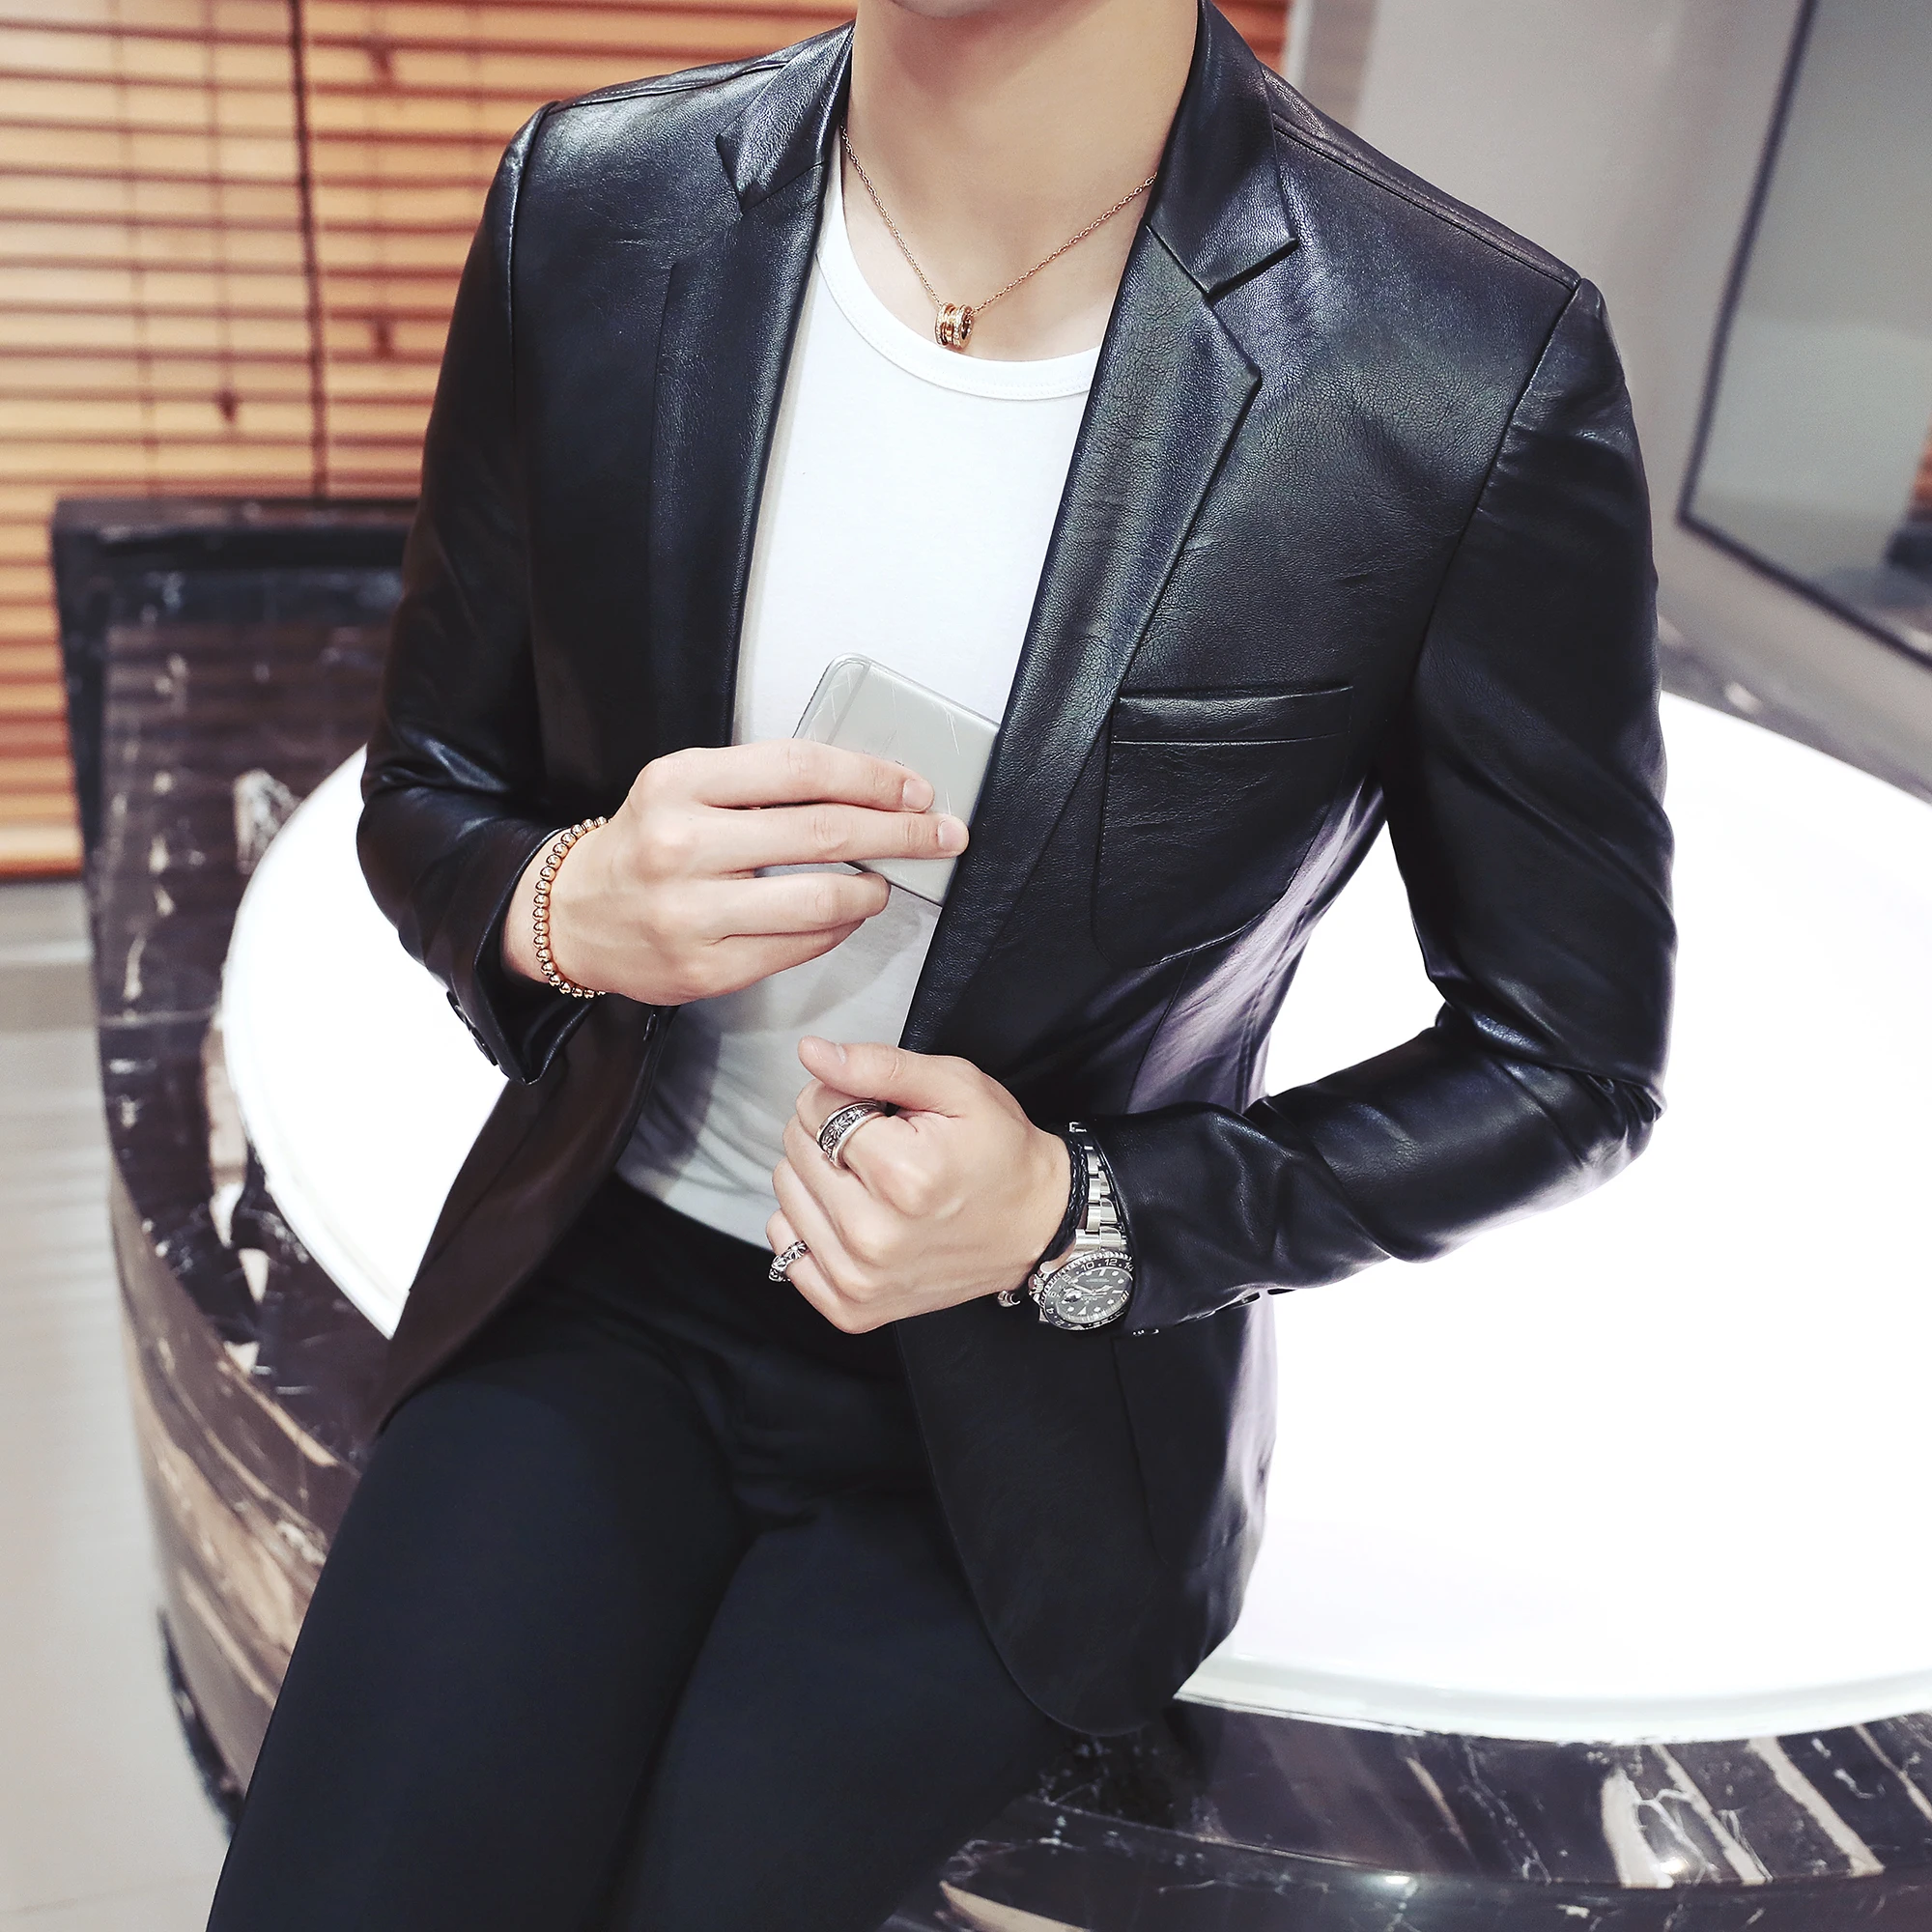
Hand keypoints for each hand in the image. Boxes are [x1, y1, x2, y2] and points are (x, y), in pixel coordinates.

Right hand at [501, 741, 967, 1002]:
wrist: (572, 917)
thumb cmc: (645, 844)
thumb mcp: (687, 788)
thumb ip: (763, 785)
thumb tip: (868, 790)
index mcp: (680, 783)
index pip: (801, 770)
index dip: (871, 778)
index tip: (915, 788)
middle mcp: (681, 845)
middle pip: (821, 833)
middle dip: (899, 832)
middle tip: (941, 833)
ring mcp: (691, 914)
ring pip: (819, 900)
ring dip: (871, 889)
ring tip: (883, 881)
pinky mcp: (704, 970)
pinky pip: (797, 948)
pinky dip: (837, 929)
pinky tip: (845, 914)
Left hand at [766, 1036, 1071, 1331]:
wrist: (1035, 1226)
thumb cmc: (1001, 1153)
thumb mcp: (956, 1086)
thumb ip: (879, 1065)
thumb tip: (811, 1053)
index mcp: (902, 1175)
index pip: (815, 1107)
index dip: (844, 1095)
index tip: (880, 1111)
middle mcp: (874, 1235)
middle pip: (797, 1150)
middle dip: (829, 1133)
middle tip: (882, 1145)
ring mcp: (860, 1278)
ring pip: (786, 1194)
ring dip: (818, 1176)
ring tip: (870, 1180)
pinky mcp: (851, 1307)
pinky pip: (786, 1245)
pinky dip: (810, 1223)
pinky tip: (853, 1214)